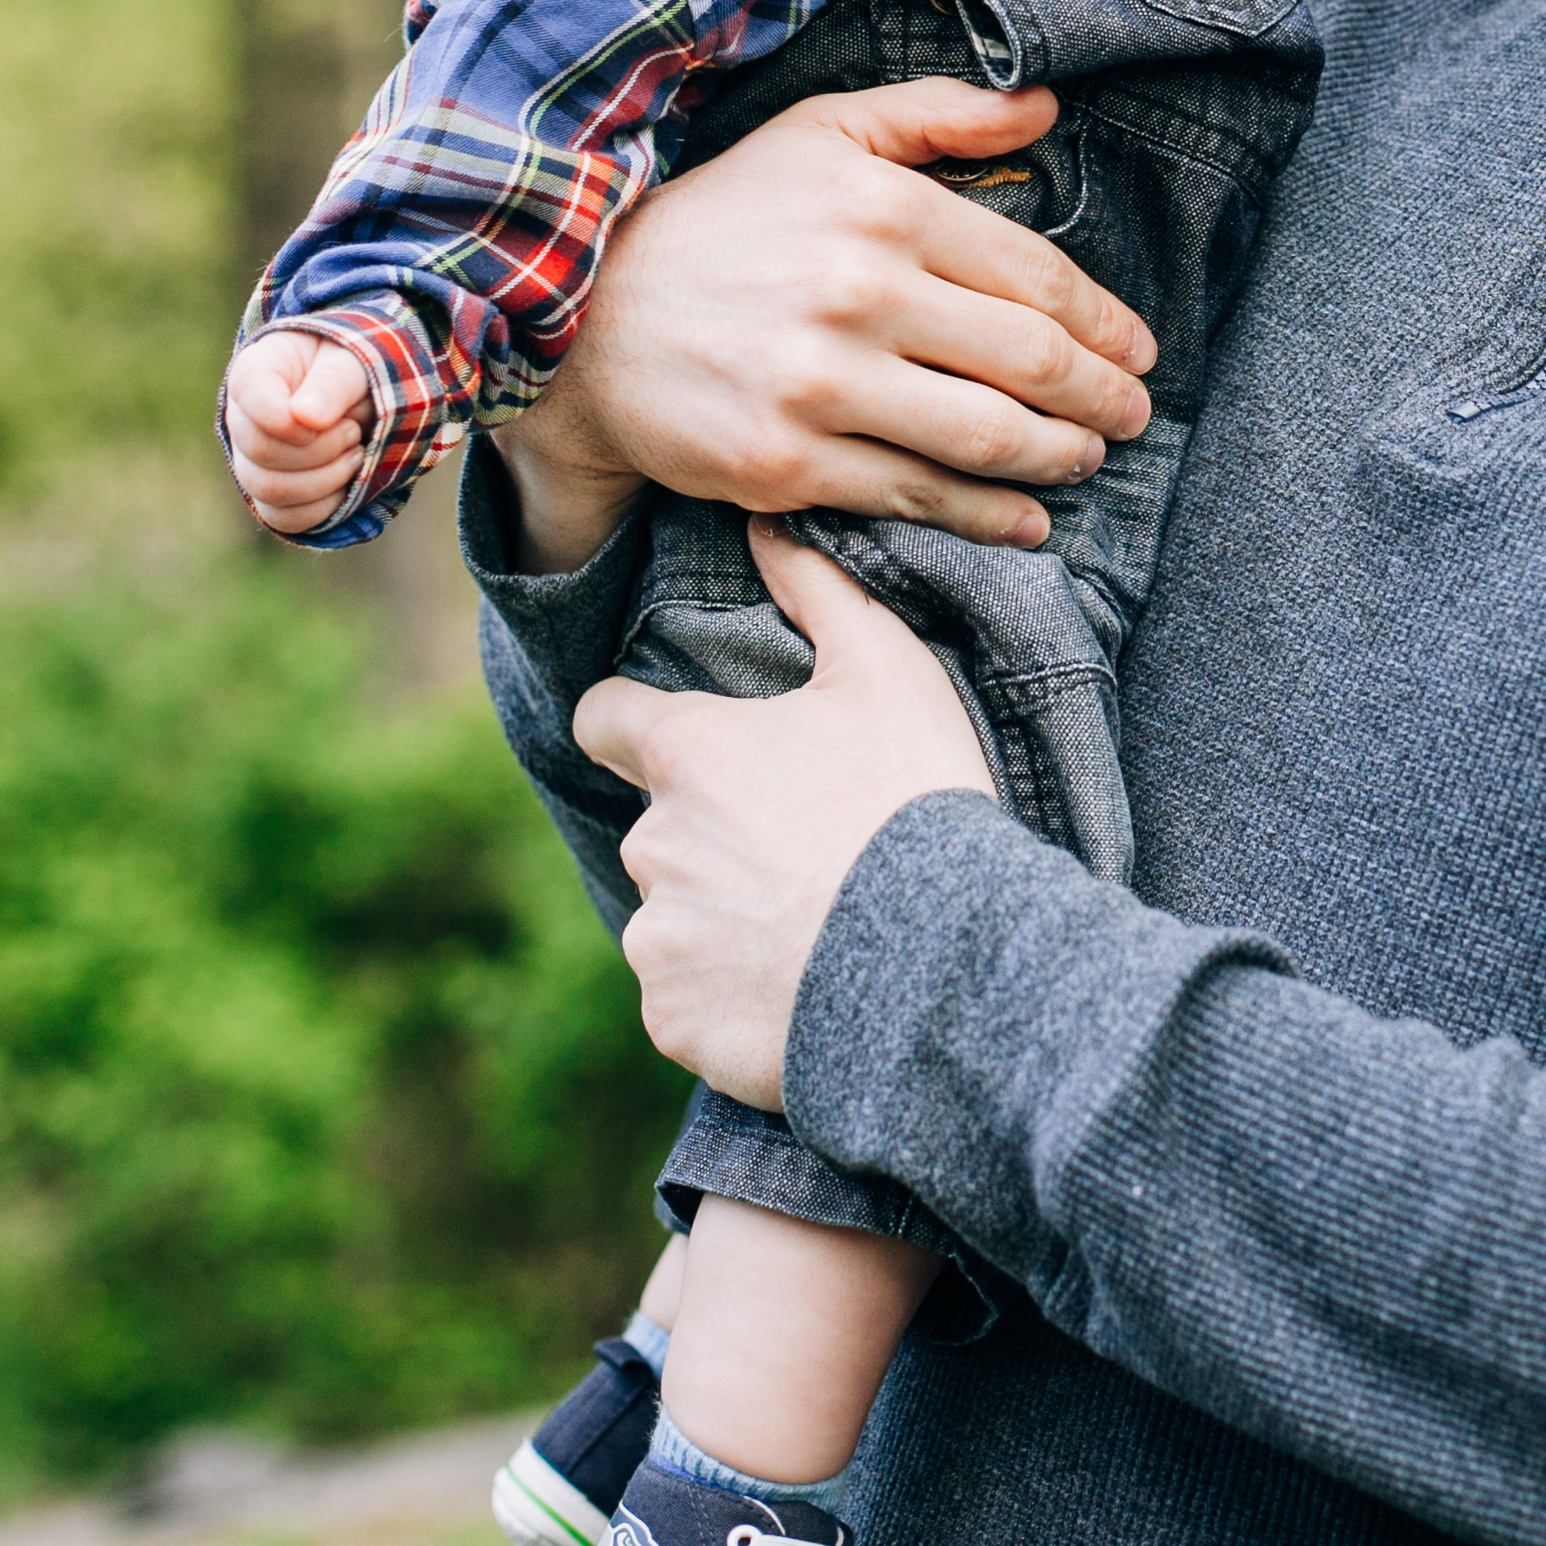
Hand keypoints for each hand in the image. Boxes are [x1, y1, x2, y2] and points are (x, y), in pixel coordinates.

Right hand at [223, 328, 370, 534]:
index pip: (252, 399)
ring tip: (355, 453)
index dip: (291, 420)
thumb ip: (332, 383)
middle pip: (261, 452)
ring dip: (325, 479)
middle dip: (320, 449)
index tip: (327, 419)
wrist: (357, 390)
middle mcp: (242, 419)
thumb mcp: (351, 361)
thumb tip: (307, 417)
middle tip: (353, 431)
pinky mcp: (272, 494)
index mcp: (255, 371)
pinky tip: (347, 481)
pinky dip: (323, 507)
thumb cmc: (349, 365)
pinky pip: (284, 517)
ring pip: (269, 491)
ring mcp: (251, 460)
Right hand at [494, 80, 1156, 574]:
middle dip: (1104, 397)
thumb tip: (1045, 107)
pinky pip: (916, 498)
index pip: (1036, 278)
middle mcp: (860, 296)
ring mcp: (823, 388)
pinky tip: (1028, 521)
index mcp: (884, 209)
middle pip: (1030, 363)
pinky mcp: (788, 465)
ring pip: (986, 438)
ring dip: (1061, 457)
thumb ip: (939, 114)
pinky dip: (988, 518)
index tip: (1139, 349)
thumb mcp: (822, 134)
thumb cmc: (722, 218)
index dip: (1106, 324)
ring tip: (1087, 458)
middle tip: (1135, 414)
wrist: (583, 318)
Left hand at [576, 535, 993, 1109]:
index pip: (604, 718)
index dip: (635, 722)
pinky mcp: (675, 1021)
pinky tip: (801, 988)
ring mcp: (657, 939)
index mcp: (686, 753)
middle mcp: (650, 842)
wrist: (942, 964)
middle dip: (711, 834)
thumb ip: (819, 590)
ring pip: (673, 918)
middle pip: (658, 826)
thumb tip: (767, 524)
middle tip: (804, 847)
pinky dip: (730, 998)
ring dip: (721, 919)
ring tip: (814, 924)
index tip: (684, 741)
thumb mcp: (887, 670)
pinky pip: (687, 1003)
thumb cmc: (914, 799)